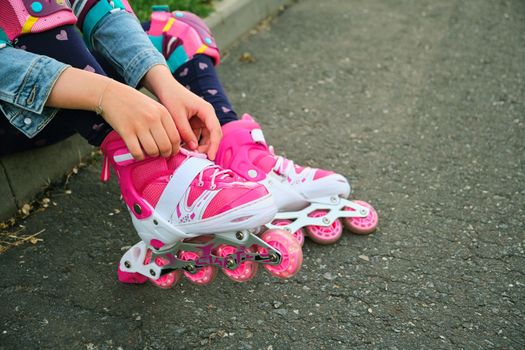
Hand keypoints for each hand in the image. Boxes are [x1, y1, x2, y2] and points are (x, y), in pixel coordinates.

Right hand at [46, 67, 179, 159]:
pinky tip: (138, 153)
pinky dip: (139, 156)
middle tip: (160, 154)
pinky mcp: (126, 131)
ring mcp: (139, 125)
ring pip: (152, 151)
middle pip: (166, 146)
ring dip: (152, 156)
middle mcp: (152, 118)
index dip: (175, 149)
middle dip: (165, 155)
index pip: (176, 137)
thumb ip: (164, 122)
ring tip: (149, 152)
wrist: (110, 94)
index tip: (171, 152)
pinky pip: (137, 152)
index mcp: (162, 112)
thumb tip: (173, 142)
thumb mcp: (154, 107)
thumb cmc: (134, 102)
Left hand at [142, 65, 221, 159]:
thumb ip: (185, 132)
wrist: (165, 88)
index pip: (215, 130)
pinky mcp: (196, 123)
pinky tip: (185, 148)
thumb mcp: (177, 116)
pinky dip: (193, 143)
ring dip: (200, 146)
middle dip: (207, 147)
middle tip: (197, 158)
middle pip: (213, 135)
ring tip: (190, 154)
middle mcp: (208, 115)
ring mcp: (202, 120)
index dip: (214, 145)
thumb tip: (194, 148)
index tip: (210, 157)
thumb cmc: (171, 97)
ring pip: (206, 137)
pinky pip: (198, 136)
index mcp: (207, 110)